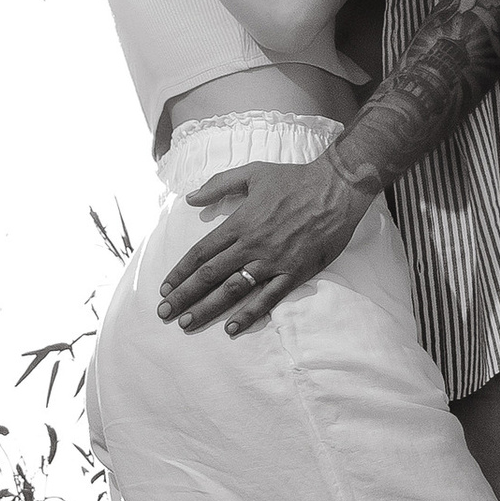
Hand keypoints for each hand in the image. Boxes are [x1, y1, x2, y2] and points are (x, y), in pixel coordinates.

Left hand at [159, 156, 369, 334]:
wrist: (336, 189)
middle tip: (164, 313)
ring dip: (208, 309)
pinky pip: (268, 298)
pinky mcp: (294, 273)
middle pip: (210, 275)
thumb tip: (190, 199)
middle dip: (184, 296)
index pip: (201, 253)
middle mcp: (251, 245)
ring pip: (233, 290)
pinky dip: (249, 314)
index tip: (164, 288)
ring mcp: (272, 261)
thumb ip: (219, 184)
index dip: (180, 272)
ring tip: (187, 323)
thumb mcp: (253, 172)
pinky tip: (232, 328)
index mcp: (240, 223)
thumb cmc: (294, 179)